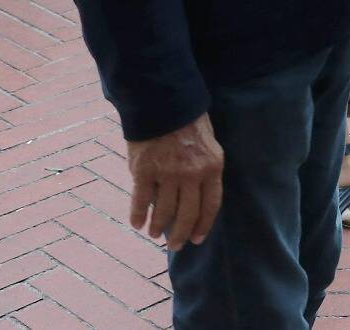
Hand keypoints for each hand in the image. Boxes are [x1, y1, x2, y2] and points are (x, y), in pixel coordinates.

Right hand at [127, 114, 223, 250]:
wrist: (166, 103)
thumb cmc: (189, 123)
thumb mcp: (208, 146)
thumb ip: (202, 172)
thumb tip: (192, 200)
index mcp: (212, 167)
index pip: (211, 205)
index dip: (203, 225)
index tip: (196, 239)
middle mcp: (192, 173)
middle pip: (187, 213)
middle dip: (180, 234)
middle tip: (175, 247)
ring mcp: (168, 173)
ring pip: (164, 211)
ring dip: (158, 227)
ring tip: (153, 234)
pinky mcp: (145, 170)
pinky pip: (141, 200)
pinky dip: (138, 215)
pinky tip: (136, 224)